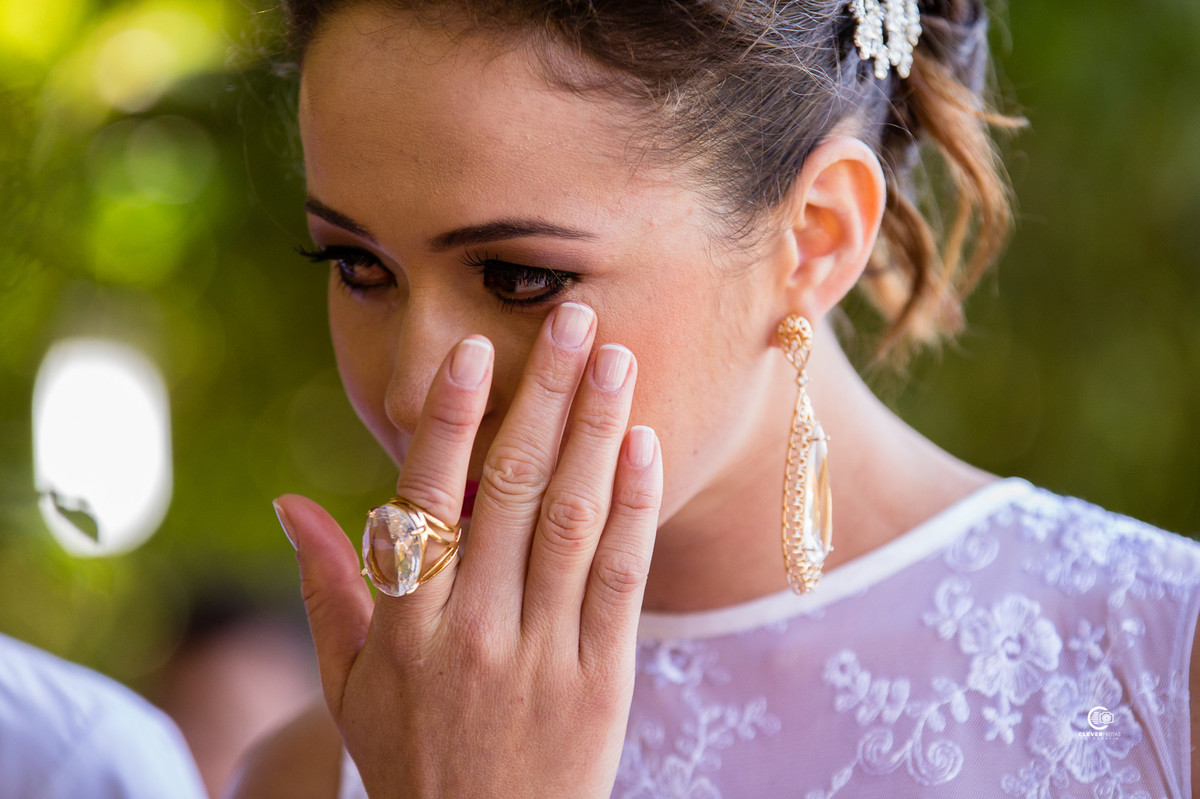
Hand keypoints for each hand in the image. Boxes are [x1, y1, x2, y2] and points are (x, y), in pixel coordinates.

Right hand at [274, 301, 662, 797]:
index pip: (427, 498)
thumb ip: (324, 586)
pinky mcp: (600, 678)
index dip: (452, 418)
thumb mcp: (348, 683)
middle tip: (576, 319)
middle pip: (511, 490)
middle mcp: (471, 628)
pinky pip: (620, 578)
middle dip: (546, 396)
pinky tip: (644, 444)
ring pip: (572, 520)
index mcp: (403, 623)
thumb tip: (287, 501)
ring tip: (618, 358)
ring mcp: (540, 652)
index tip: (477, 348)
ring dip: (598, 430)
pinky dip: (634, 507)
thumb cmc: (410, 757)